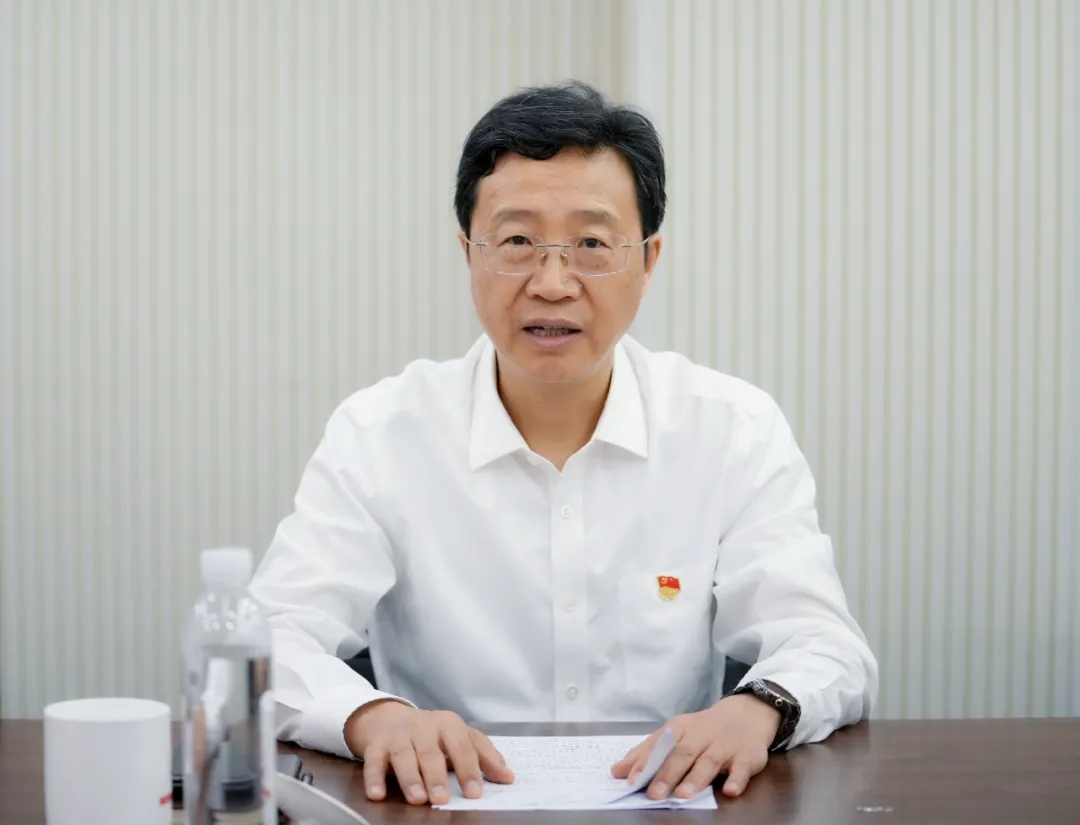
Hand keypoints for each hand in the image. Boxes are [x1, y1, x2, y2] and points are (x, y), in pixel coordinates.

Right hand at [344, 700, 514, 805]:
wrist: (388, 718)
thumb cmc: (432, 734)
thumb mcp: (460, 737)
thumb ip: (484, 755)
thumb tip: (508, 777)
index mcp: (448, 724)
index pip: (462, 746)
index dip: (469, 769)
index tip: (475, 792)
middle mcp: (423, 726)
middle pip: (430, 752)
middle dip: (436, 776)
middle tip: (442, 798)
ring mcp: (398, 735)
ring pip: (403, 756)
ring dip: (410, 778)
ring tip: (417, 798)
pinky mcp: (376, 745)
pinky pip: (373, 761)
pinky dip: (374, 777)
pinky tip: (377, 794)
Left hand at [611, 694, 779, 798]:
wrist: (747, 714)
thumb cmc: (704, 729)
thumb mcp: (675, 734)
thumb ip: (647, 753)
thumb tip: (616, 771)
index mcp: (680, 729)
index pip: (659, 745)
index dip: (645, 763)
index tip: (631, 780)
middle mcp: (701, 736)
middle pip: (682, 754)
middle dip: (668, 774)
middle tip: (654, 794)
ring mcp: (724, 746)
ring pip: (708, 762)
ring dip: (696, 778)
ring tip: (683, 794)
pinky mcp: (746, 756)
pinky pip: (741, 769)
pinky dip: (736, 779)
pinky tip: (729, 791)